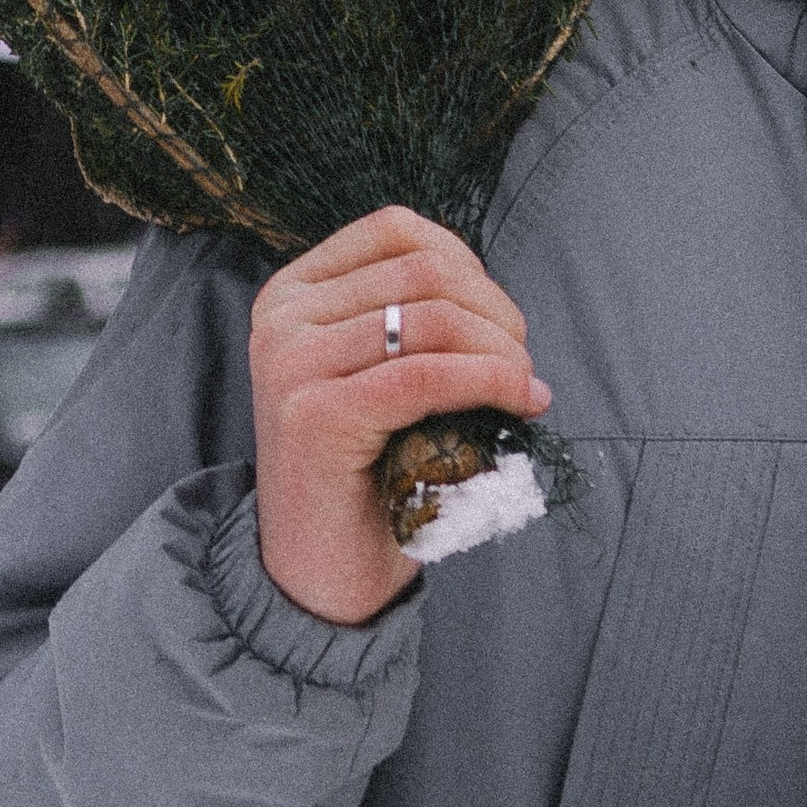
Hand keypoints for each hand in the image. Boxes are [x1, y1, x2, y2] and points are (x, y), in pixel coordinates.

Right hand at [250, 207, 549, 624]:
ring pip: (434, 319)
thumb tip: (490, 293)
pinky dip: (491, 380)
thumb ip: (409, 317)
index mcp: (292, 294)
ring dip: (502, 349)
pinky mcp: (317, 415)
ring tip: (524, 386)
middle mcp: (281, 318)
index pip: (396, 230)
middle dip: (495, 310)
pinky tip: (523, 400)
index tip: (498, 317)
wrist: (316, 576)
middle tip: (523, 362)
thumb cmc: (364, 471)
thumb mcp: (375, 372)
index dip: (467, 262)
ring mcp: (291, 364)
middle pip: (425, 271)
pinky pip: (428, 375)